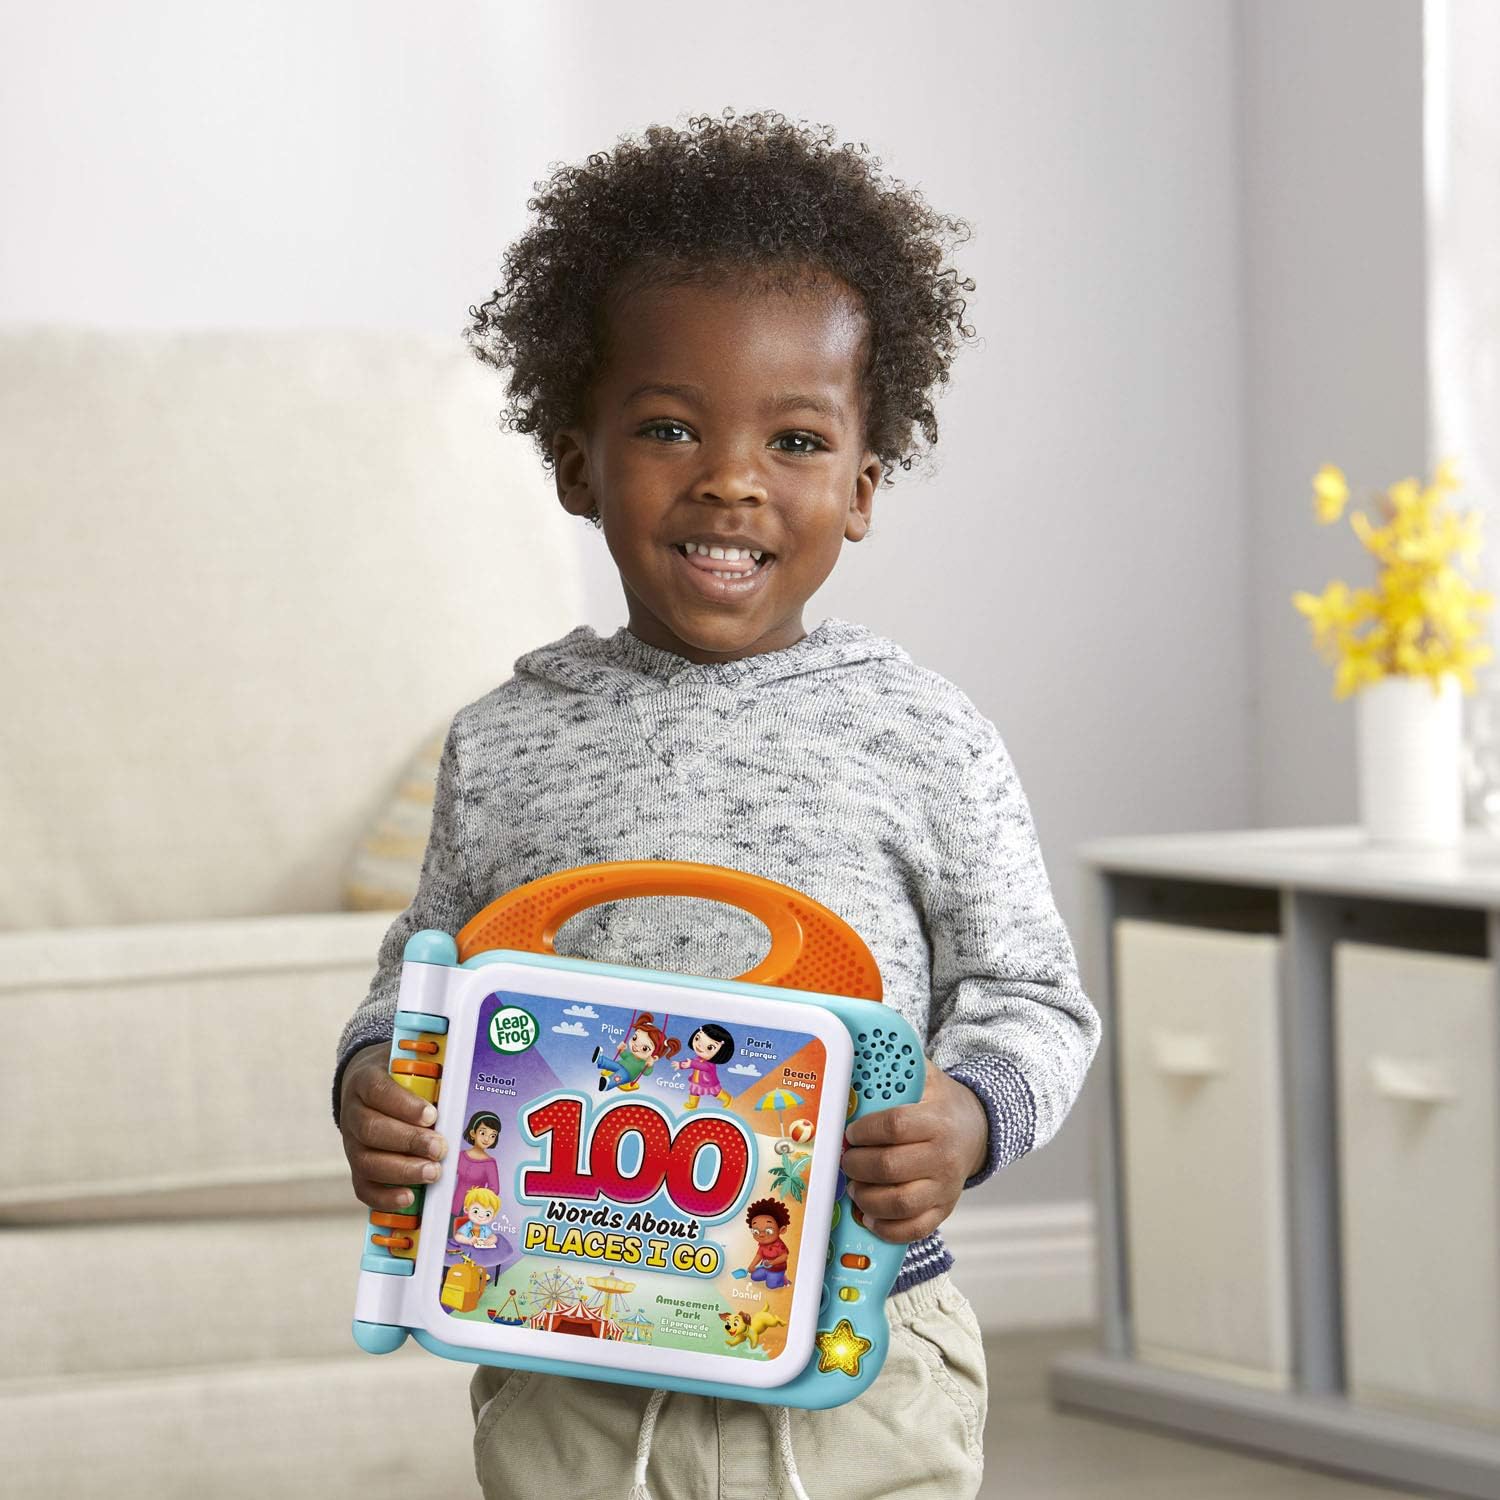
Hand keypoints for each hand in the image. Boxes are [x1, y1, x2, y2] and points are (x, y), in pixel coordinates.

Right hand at [340, 1041, 447, 1212]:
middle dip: (410, 1141)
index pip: (378, 1090)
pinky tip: (409, 1197)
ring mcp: (350, 1144)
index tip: (432, 1115)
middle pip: (371, 1130)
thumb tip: (460, 1087)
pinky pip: (363, 1187)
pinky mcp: (355, 1168)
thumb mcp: (409, 1066)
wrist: (365, 1090)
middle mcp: (352, 1113)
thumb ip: (428, 1074)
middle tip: (440, 1148)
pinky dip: (385, 1196)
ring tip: (433, 1172)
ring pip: (366, 1162)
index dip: (404, 1105)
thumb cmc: (397, 1079)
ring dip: (403, 1171)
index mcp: (364, 1081)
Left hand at [840, 1069, 988, 1242]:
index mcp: (937, 1121)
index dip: (865, 1131)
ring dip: (866, 1198)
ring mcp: (945, 1188)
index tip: (851, 1131)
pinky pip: (913, 1229)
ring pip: (899, 1203)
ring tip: (854, 1187)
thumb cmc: (940, 1103)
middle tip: (845, 1160)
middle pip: (890, 1167)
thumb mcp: (926, 1077)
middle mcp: (944, 1157)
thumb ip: (898, 1068)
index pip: (895, 1127)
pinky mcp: (943, 1210)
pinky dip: (886, 1228)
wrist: (977, 1130)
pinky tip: (869, 1216)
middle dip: (857, 1165)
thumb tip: (859, 1050)